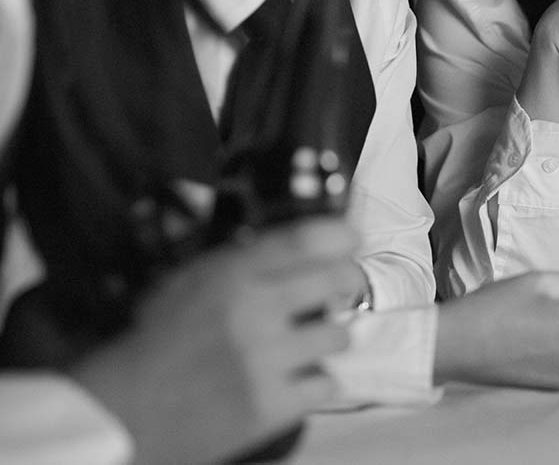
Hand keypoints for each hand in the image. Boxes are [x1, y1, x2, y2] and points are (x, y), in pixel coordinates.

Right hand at [70, 217, 362, 464]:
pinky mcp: (272, 405)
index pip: (307, 238)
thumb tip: (284, 235)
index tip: (349, 239)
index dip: (341, 234)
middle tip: (340, 288)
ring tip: (306, 341)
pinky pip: (328, 382)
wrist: (120, 412)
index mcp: (230, 275)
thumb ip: (236, 257)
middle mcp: (254, 311)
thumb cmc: (153, 344)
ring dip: (327, 337)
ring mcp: (267, 360)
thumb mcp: (186, 281)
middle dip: (346, 282)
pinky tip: (297, 376)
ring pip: (339, 334)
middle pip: (339, 280)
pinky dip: (317, 381)